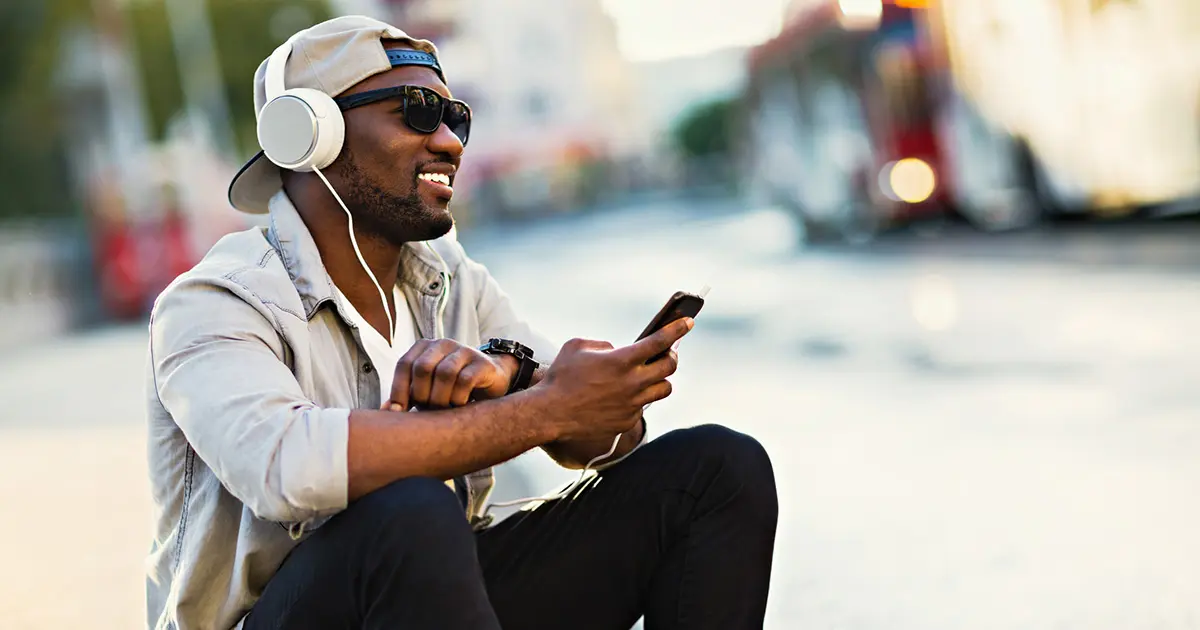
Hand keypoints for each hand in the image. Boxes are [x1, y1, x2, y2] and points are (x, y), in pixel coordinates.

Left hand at [385, 339, 515, 410]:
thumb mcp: (428, 391)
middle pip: (422, 368)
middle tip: (428, 409)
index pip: (404, 364)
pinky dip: (459, 398)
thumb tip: (386, 411)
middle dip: (422, 394)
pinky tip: (460, 405)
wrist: (491, 381)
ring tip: (445, 408)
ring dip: (441, 398)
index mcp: (425, 347)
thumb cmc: (453, 388)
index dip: (398, 389)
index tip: (399, 412)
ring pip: (444, 373)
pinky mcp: (482, 363)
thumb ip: (408, 397)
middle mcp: (443, 344)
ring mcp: (464, 351)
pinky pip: (465, 380)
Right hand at [537, 317, 691, 442]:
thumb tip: (616, 350)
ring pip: (664, 389)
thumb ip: (604, 344)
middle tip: (667, 352)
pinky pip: (643, 407)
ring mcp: (632, 404)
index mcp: (622, 360)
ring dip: (660, 379)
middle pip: (670, 366)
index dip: (677, 329)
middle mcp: (632, 383)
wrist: (550, 413)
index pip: (660, 341)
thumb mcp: (578, 346)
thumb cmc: (561, 377)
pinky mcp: (627, 421)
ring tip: (650, 375)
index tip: (687, 323)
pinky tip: (625, 395)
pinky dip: (638, 398)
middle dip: (672, 355)